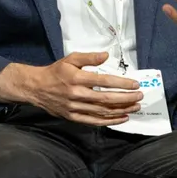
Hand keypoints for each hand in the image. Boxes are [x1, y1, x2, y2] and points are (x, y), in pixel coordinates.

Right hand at [0, 52, 142, 125]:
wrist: (36, 88)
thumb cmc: (56, 72)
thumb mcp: (71, 59)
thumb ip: (89, 57)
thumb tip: (107, 56)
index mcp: (77, 78)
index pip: (104, 82)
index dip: (122, 84)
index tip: (135, 85)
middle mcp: (77, 94)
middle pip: (106, 98)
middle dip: (126, 99)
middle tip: (140, 97)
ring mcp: (75, 108)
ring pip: (102, 112)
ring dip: (121, 110)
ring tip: (135, 107)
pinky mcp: (73, 118)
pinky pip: (94, 121)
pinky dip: (110, 121)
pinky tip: (122, 118)